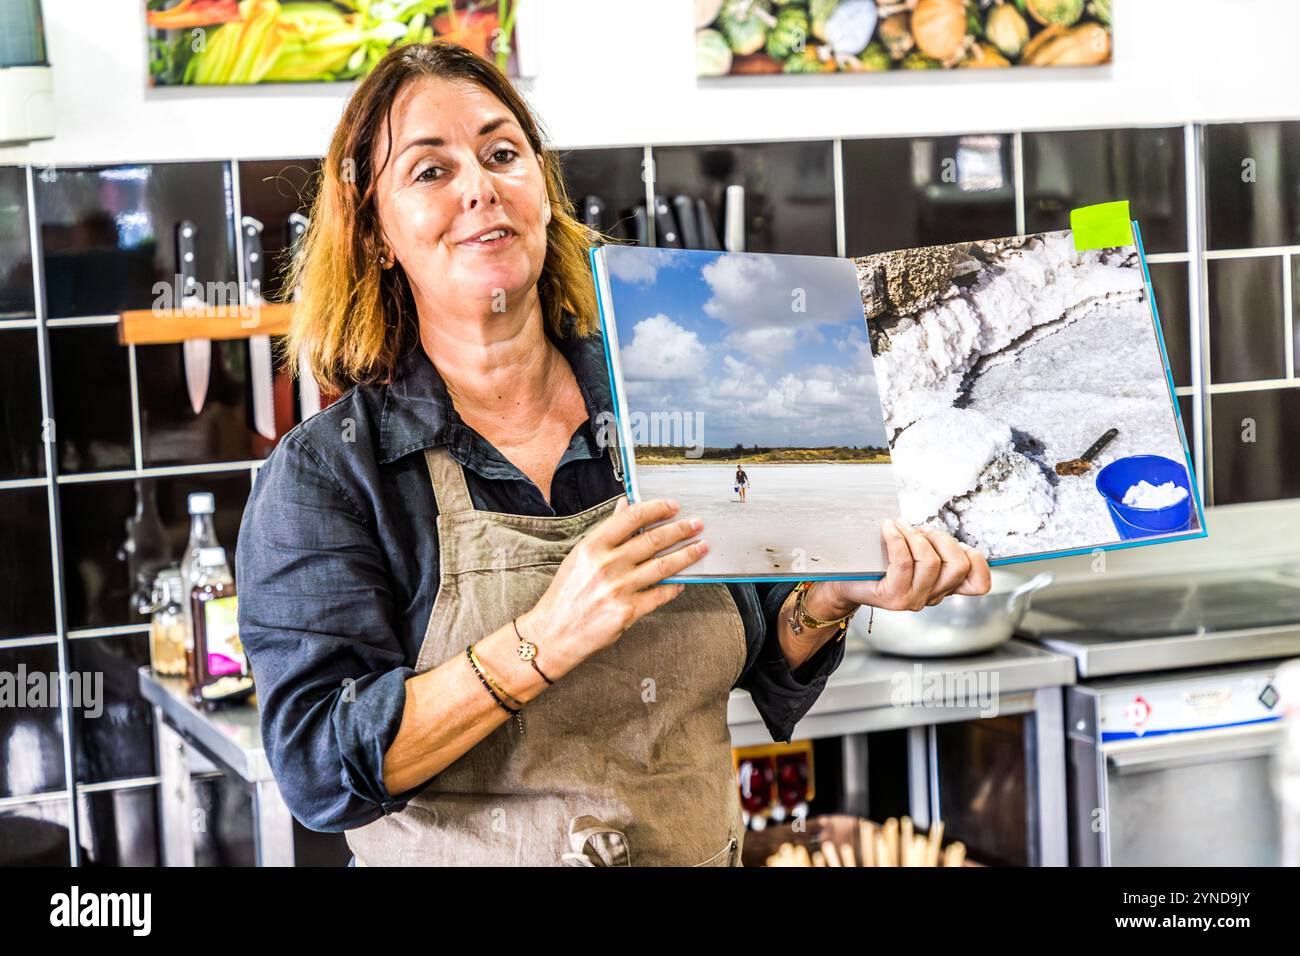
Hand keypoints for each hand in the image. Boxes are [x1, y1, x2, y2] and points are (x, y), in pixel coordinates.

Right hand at [517, 498, 705, 675]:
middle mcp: (606, 565)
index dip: (656, 509)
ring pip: (663, 566)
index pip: (631, 519)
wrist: (553, 634)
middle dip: (680, 530)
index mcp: (592, 547)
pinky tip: (682, 580)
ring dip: (686, 555)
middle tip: (696, 524)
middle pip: (653, 540)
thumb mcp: (579, 557)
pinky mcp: (628, 612)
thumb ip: (606, 532)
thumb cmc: (566, 595)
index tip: (673, 506)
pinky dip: (674, 586)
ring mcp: (618, 589)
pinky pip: (660, 595)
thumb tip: (625, 506)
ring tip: (701, 547)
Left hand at [818, 519, 991, 614]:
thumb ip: (933, 546)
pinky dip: (898, 539)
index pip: (979, 584)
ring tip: (901, 527)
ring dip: (916, 536)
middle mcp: (933, 596)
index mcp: (943, 586)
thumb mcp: (913, 552)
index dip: (977, 561)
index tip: (957, 543)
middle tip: (921, 530)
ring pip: (931, 562)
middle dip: (942, 538)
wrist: (846, 581)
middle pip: (958, 565)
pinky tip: (888, 528)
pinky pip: (904, 562)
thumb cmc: (879, 561)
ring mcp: (914, 599)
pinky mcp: (893, 598)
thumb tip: (943, 531)